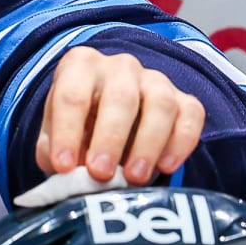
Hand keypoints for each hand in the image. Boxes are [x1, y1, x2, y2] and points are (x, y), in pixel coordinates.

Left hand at [38, 46, 204, 183]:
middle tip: (100, 173)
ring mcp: (156, 81)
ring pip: (160, 104)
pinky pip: (191, 115)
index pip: (71, 95)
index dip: (66, 131)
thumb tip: (65, 173)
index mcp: (80, 66)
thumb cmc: (79, 127)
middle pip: (120, 97)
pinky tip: (166, 167)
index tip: (64, 166)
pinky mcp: (184, 100)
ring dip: (148, 144)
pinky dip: (181, 142)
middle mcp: (120, 67)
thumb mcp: (56, 135)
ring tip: (134, 177)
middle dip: (110, 137)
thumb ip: (54, 151)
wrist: (111, 123)